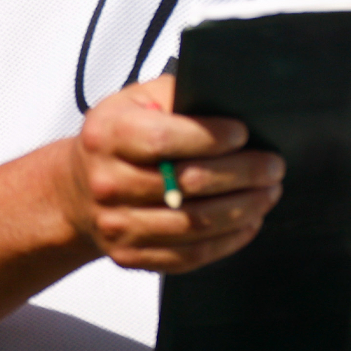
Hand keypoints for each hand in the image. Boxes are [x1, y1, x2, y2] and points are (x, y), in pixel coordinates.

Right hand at [59, 75, 283, 273]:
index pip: (163, 139)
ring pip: (193, 223)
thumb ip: (178, 95)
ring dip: (242, 208)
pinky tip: (249, 221)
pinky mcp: (130, 255)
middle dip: (241, 174)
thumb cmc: (118, 137)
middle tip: (273, 166)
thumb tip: (229, 100)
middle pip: (185, 184)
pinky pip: (188, 254)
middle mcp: (107, 182)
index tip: (243, 134)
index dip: (209, 138)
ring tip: (269, 192)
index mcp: (107, 135)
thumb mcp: (137, 100)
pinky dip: (227, 240)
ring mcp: (116, 224)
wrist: (78, 189)